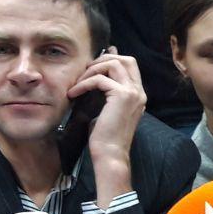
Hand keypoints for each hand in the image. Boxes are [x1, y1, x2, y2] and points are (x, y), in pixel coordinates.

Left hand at [66, 47, 146, 206]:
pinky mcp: (122, 96)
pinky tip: (73, 94)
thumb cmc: (105, 137)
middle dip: (104, 59)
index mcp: (138, 95)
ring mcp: (133, 93)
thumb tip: (96, 79)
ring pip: (114, 64)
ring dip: (92, 70)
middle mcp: (139, 91)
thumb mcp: (107, 110)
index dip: (112, 59)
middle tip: (86, 70)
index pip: (130, 65)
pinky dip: (84, 83)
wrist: (111, 154)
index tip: (94, 64)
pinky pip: (100, 79)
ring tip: (78, 82)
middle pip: (126, 59)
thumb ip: (106, 93)